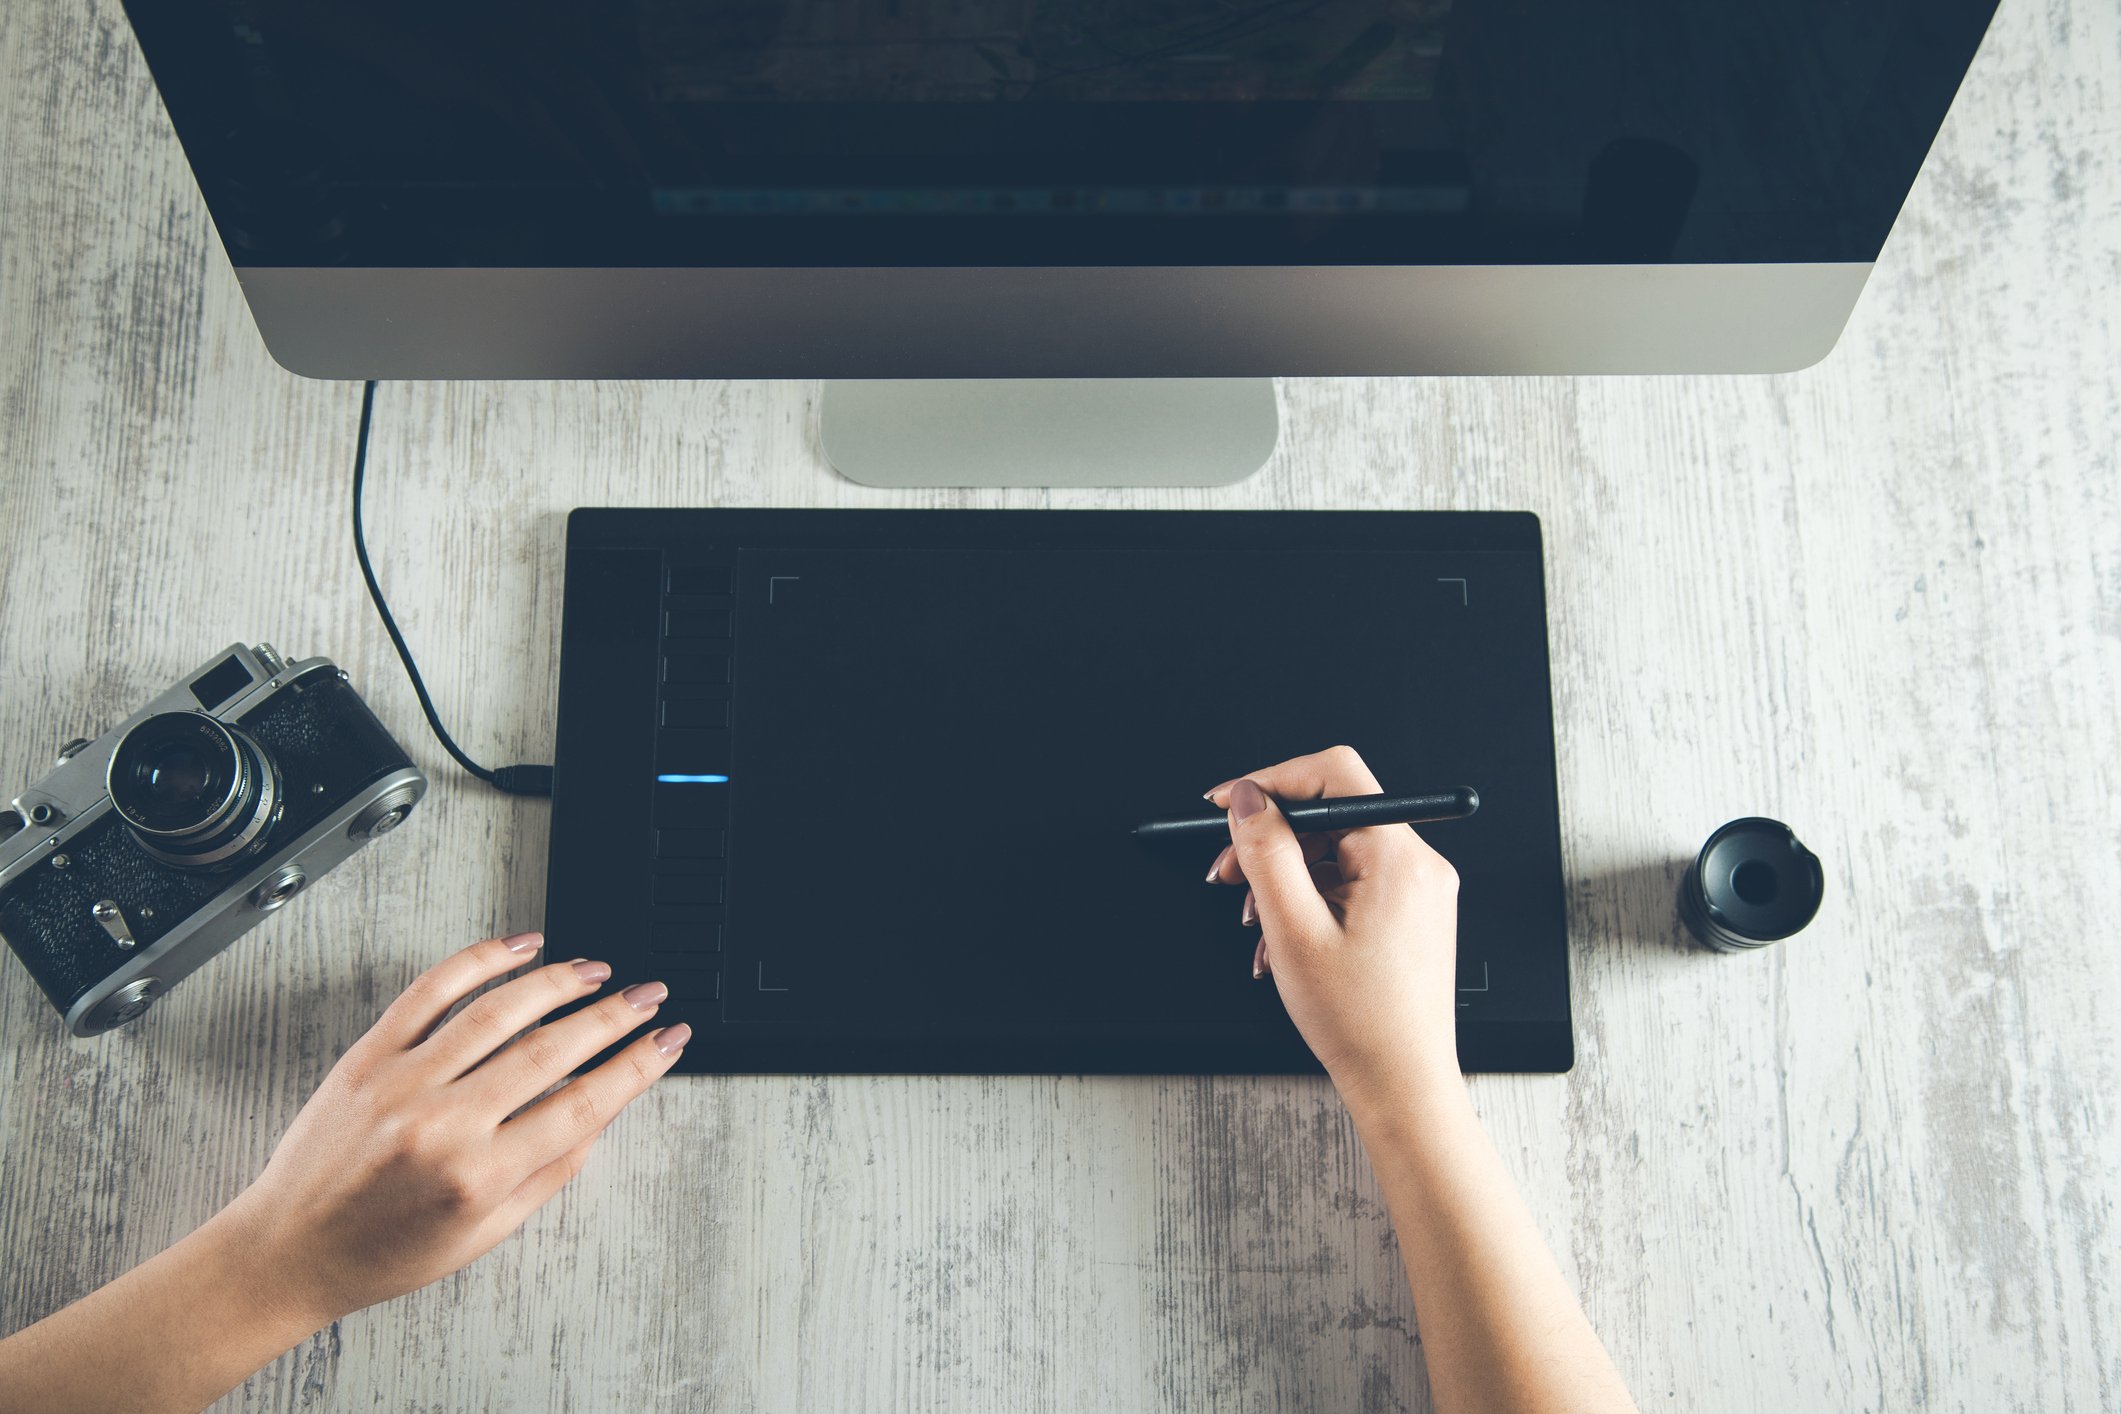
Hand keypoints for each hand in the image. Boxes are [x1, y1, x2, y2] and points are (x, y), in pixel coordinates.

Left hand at [213, 933, 687, 1325]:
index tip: (668, 1041)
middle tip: (650, 997)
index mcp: (479, 1176)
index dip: (637, 1066)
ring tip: (597, 972)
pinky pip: (432, 992)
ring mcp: (404, 1082)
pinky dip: (482, 960)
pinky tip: (521, 949)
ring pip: (499, 1010)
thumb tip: (600, 1112)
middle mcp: (444, 1124)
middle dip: (614, 1015)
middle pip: (552, 1049)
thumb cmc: (382, 1252)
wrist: (288, 1250)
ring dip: (560, 981)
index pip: (582, 1104)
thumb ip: (549, 1173)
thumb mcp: (485, 1235)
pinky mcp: (370, 1055)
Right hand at [1206, 746, 1461, 1114]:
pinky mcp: (1408, 913)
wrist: (1401, 1084)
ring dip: (1283, 877)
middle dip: (1271, 840)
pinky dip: (1308, 901)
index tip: (1231, 803)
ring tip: (1252, 918)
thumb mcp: (1293, 930)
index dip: (1274, 780)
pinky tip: (1280, 938)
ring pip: (1335, 851)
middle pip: (1331, 814)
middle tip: (1226, 870)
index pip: (1335, 774)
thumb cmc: (1361, 1023)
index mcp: (1399, 857)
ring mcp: (1415, 890)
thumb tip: (1249, 800)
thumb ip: (1267, 853)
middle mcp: (1418, 865)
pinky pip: (1350, 883)